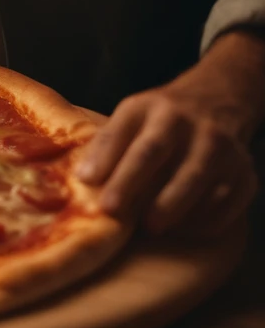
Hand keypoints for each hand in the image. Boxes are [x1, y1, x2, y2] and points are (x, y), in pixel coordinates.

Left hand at [75, 85, 257, 237]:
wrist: (220, 101)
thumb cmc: (164, 119)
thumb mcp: (134, 115)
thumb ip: (109, 142)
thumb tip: (82, 178)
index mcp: (151, 107)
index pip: (123, 131)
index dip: (105, 156)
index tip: (87, 180)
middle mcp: (186, 122)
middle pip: (155, 152)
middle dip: (131, 182)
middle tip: (113, 210)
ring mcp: (219, 146)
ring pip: (194, 179)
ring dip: (170, 207)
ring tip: (151, 226)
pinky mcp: (245, 173)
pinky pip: (224, 203)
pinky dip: (202, 220)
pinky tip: (184, 227)